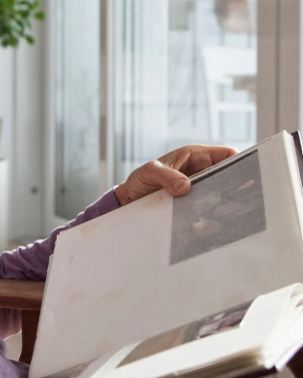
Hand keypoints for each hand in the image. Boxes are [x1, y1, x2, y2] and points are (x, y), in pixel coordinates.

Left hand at [114, 144, 237, 205]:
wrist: (128, 200)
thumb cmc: (140, 180)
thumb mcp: (149, 172)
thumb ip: (166, 176)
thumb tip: (185, 186)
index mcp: (195, 155)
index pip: (227, 154)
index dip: (241, 161)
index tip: (247, 174)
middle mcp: (201, 171)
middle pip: (228, 176)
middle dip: (236, 186)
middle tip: (243, 199)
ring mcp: (199, 189)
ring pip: (221, 194)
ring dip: (225, 203)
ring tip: (230, 213)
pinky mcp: (194, 204)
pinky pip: (209, 208)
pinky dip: (213, 215)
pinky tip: (215, 223)